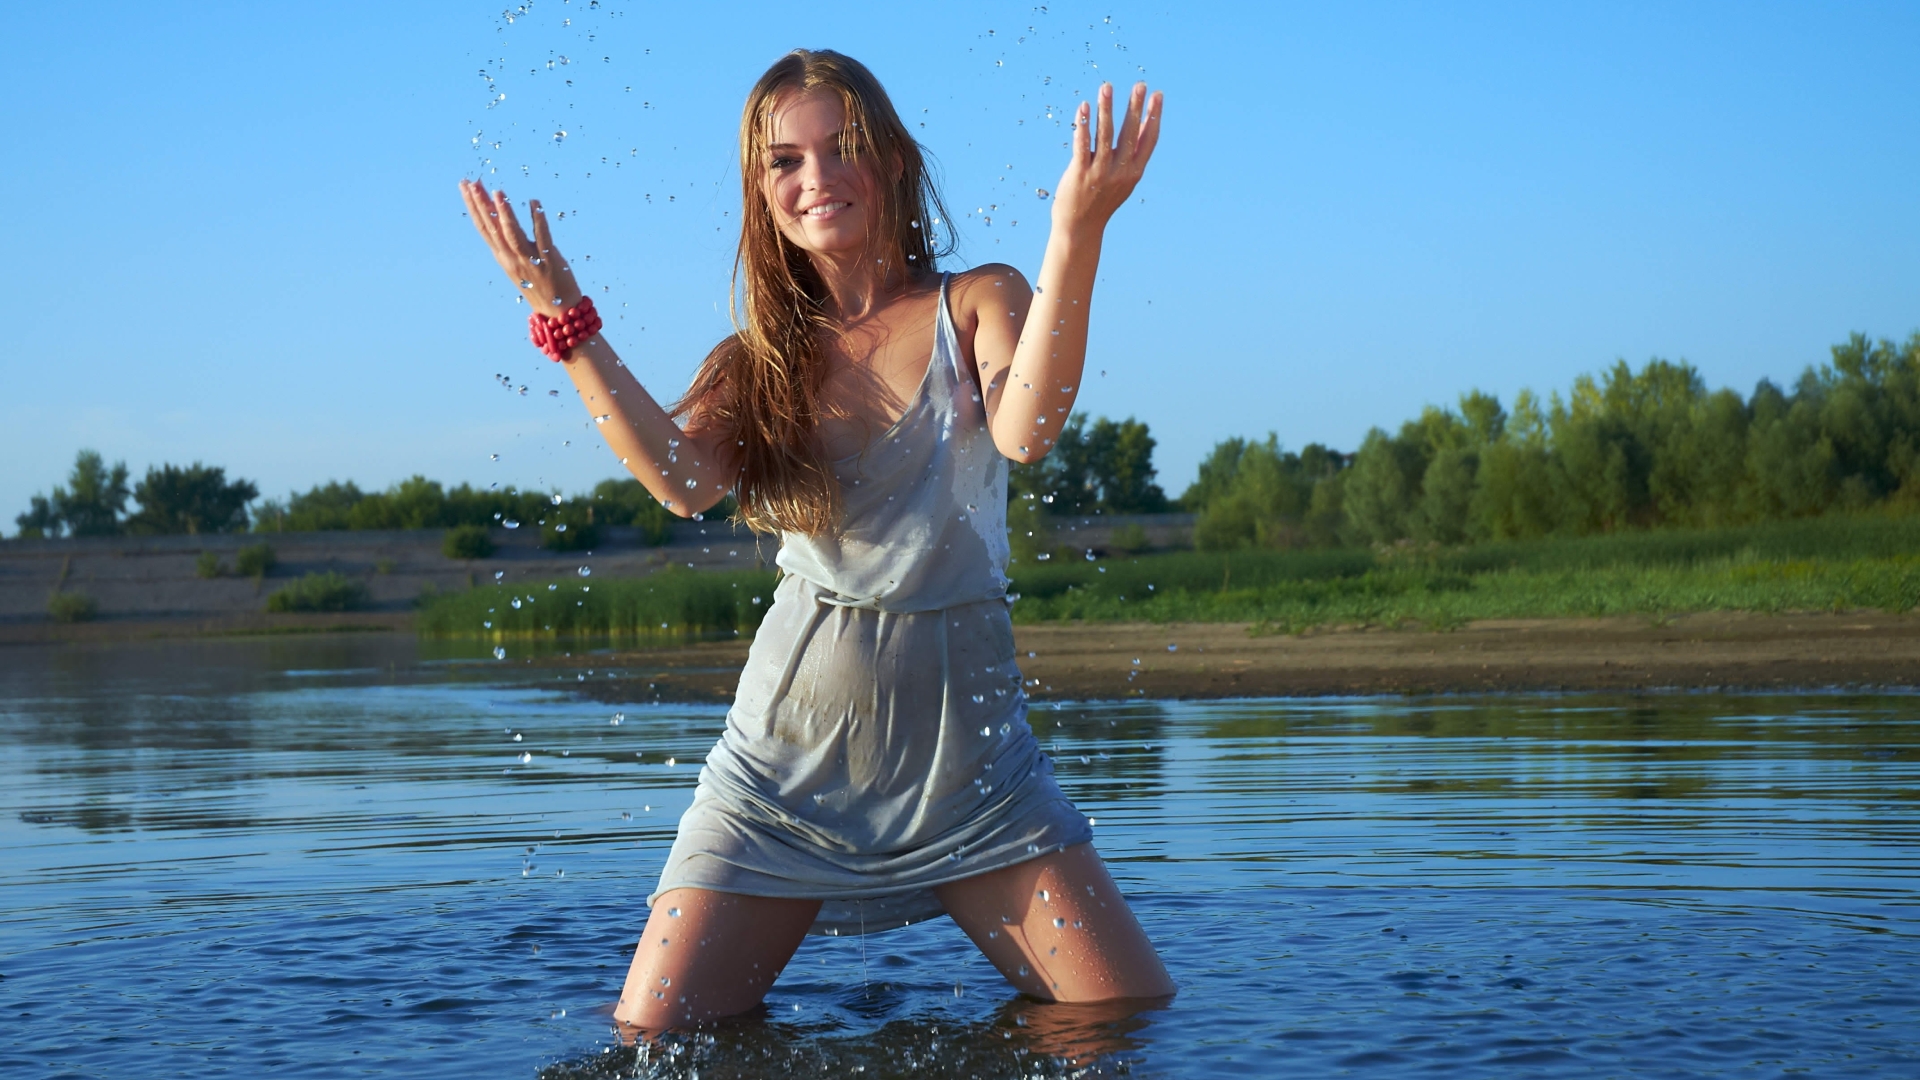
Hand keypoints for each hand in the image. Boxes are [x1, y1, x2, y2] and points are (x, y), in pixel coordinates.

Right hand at [458, 179, 582, 312]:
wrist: (558, 313)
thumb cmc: (539, 284)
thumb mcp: (517, 262)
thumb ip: (508, 240)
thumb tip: (499, 214)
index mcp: (502, 257)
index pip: (483, 228)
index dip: (473, 206)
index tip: (465, 186)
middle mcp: (512, 259)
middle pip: (493, 228)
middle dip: (481, 204)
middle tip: (472, 182)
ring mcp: (530, 260)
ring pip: (513, 234)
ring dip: (505, 213)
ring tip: (498, 192)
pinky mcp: (549, 261)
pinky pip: (543, 237)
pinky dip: (538, 220)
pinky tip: (534, 202)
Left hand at [1050, 82, 1163, 236]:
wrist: (1080, 228)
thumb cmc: (1102, 199)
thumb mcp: (1124, 178)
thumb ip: (1132, 152)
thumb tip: (1142, 123)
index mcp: (1134, 172)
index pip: (1148, 139)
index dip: (1154, 116)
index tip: (1157, 95)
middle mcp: (1121, 172)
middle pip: (1129, 133)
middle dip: (1135, 107)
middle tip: (1140, 84)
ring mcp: (1100, 173)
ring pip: (1105, 135)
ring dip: (1106, 108)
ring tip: (1107, 87)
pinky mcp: (1080, 174)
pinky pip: (1082, 145)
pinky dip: (1083, 124)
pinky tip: (1083, 106)